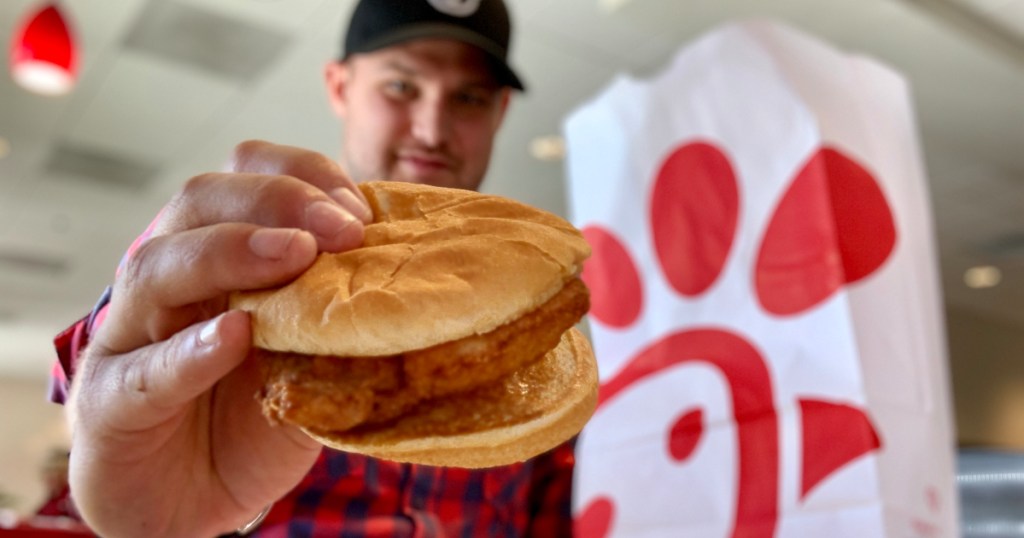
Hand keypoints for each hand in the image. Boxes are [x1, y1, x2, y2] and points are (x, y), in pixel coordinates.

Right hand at [66, 141, 370, 536]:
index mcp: (218, 253)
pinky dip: (189, 350)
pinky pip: (143, 369)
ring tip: (293, 256)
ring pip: (157, 267)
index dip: (304, 176)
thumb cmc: (247, 420)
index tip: (358, 209)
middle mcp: (168, 278)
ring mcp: (130, 337)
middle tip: (340, 230)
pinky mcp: (110, 402)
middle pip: (201, 201)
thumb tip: (417, 286)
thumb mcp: (311, 360)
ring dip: (231, 252)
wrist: (186, 502)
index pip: (248, 175)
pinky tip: (232, 337)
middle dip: (278, 201)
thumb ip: (342, 319)